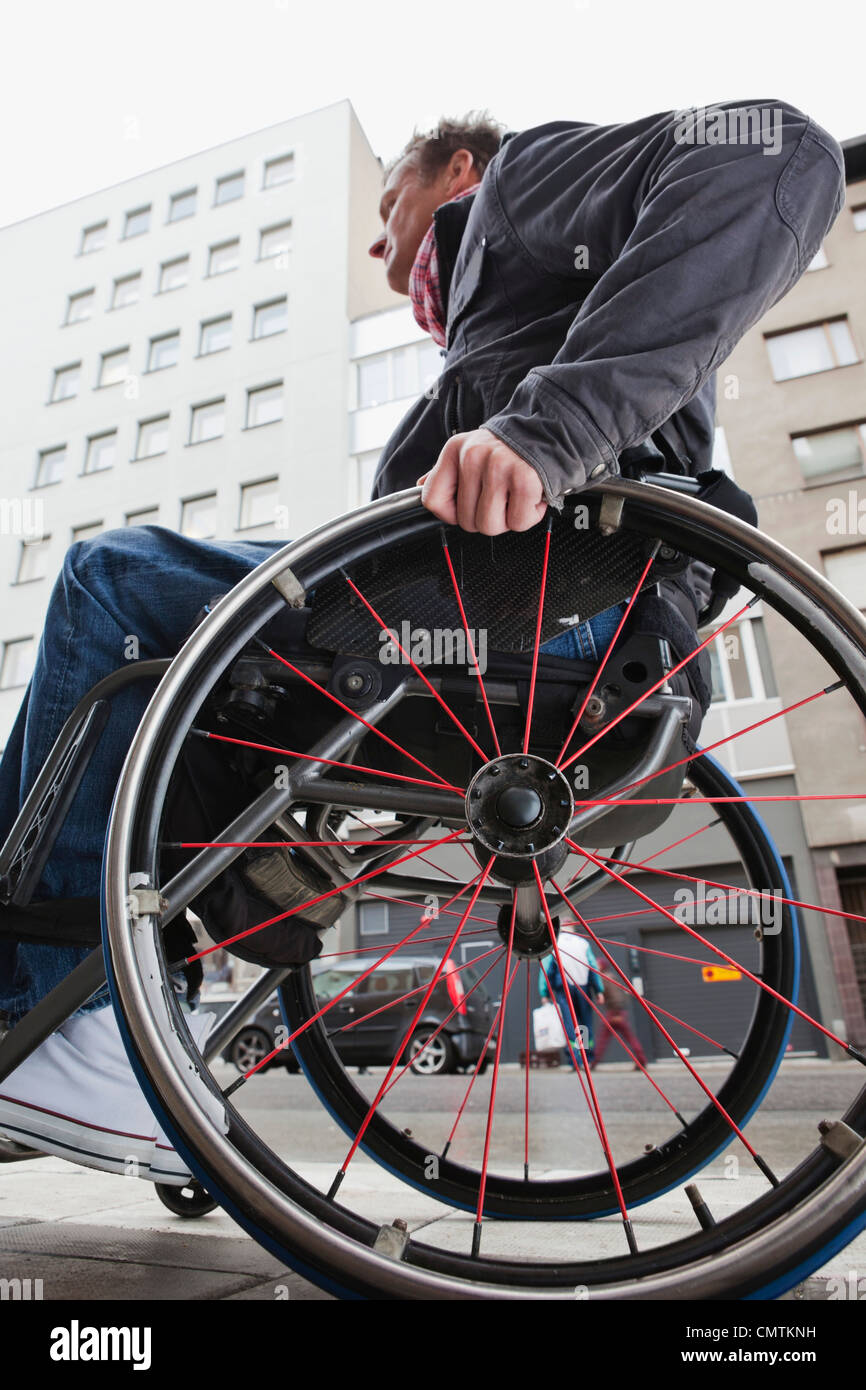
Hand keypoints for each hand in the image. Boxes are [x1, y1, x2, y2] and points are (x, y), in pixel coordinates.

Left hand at [416, 427, 547, 534]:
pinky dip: (529, 516)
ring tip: (515, 497)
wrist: (551, 431)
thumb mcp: (470, 450)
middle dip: (486, 518)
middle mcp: (473, 456)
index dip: (450, 514)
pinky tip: (531, 497)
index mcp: (455, 450)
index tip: (467, 506)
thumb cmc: (509, 449)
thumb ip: (446, 473)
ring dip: (507, 520)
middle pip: (466, 521)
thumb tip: (420, 487)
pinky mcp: (525, 480)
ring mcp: (499, 467)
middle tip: (501, 499)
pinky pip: (518, 522)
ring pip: (491, 526)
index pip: (432, 500)